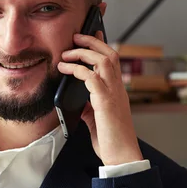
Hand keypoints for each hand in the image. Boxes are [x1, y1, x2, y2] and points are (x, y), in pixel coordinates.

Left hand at [57, 32, 142, 165]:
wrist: (121, 156)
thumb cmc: (110, 140)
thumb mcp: (96, 119)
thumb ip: (89, 106)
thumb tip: (78, 100)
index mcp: (117, 91)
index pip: (112, 60)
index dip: (102, 44)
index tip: (92, 31)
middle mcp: (118, 88)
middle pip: (109, 54)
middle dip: (92, 41)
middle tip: (76, 35)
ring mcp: (114, 93)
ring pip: (102, 60)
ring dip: (83, 52)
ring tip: (66, 51)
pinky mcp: (106, 101)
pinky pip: (91, 77)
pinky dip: (77, 69)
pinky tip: (65, 69)